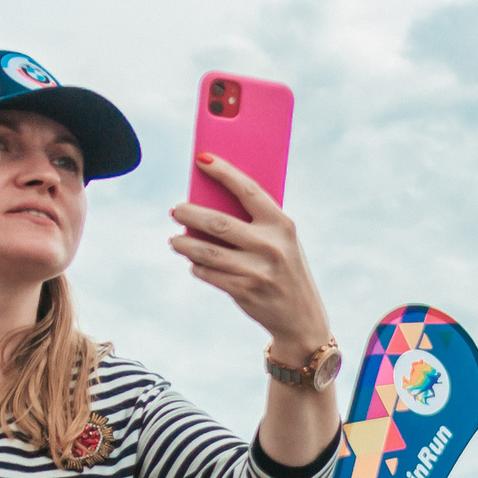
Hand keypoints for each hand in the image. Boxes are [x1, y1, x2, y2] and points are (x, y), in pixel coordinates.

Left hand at [168, 155, 332, 354]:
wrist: (302, 318)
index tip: (201, 159)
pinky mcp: (245, 291)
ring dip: (184, 244)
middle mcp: (271, 246)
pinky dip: (197, 267)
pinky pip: (209, 273)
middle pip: (217, 222)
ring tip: (175, 241)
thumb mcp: (281, 243)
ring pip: (206, 251)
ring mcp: (258, 270)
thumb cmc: (285, 270)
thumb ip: (254, 224)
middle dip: (189, 214)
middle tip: (175, 211)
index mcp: (282, 225)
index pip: (248, 190)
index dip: (223, 172)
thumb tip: (208, 204)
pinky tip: (195, 263)